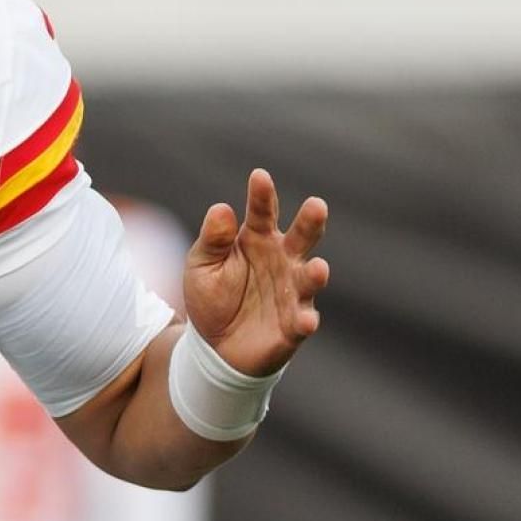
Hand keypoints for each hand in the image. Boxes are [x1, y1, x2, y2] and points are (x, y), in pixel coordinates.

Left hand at [182, 170, 328, 376]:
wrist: (214, 344)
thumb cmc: (211, 295)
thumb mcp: (202, 264)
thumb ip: (212, 239)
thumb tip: (221, 208)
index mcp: (257, 239)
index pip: (262, 212)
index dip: (262, 195)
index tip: (259, 176)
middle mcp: (282, 261)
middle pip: (301, 237)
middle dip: (311, 222)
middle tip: (317, 205)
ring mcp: (292, 292)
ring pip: (309, 278)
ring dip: (315, 274)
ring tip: (318, 267)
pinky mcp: (294, 325)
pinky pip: (303, 321)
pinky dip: (305, 321)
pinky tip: (305, 320)